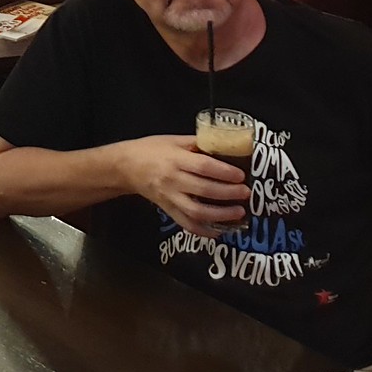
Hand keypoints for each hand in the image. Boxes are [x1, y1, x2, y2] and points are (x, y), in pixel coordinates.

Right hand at [117, 135, 246, 237]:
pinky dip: (204, 231)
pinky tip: (219, 230)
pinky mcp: (168, 210)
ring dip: (221, 215)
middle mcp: (172, 181)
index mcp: (175, 160)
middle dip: (229, 193)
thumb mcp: (174, 140)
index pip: (204, 167)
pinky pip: (186, 224)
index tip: (241, 176)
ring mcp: (169, 198)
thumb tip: (226, 146)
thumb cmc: (151, 149)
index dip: (225, 173)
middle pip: (204, 190)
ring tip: (239, 212)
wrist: (125, 167)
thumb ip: (198, 144)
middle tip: (245, 193)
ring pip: (197, 212)